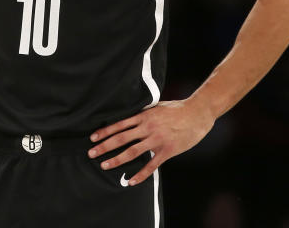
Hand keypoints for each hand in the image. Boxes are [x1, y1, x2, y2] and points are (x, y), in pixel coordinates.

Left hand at [87, 99, 214, 185]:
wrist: (197, 113)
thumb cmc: (177, 109)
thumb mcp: (156, 107)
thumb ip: (143, 113)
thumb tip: (128, 117)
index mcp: (144, 116)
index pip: (119, 125)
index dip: (104, 132)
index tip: (92, 138)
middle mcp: (147, 128)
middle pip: (121, 139)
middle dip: (104, 146)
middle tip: (91, 153)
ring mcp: (157, 140)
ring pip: (132, 152)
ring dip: (117, 159)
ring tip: (105, 165)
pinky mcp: (167, 151)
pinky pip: (151, 165)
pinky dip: (140, 174)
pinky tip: (131, 182)